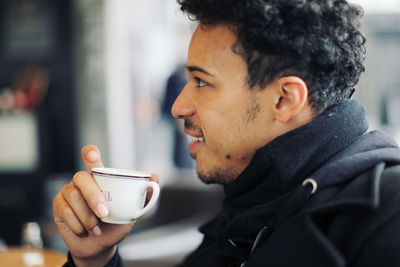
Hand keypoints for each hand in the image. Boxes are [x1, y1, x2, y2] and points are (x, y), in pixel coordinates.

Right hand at [53, 145, 158, 266]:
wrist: (99, 247)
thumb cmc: (114, 226)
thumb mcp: (132, 213)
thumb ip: (143, 196)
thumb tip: (155, 177)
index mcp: (100, 179)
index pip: (91, 159)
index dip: (90, 153)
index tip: (92, 153)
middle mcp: (82, 182)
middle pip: (82, 178)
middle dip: (93, 196)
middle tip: (104, 213)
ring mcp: (68, 192)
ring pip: (74, 197)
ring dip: (87, 217)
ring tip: (96, 228)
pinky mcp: (58, 205)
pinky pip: (65, 211)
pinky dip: (78, 224)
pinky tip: (84, 230)